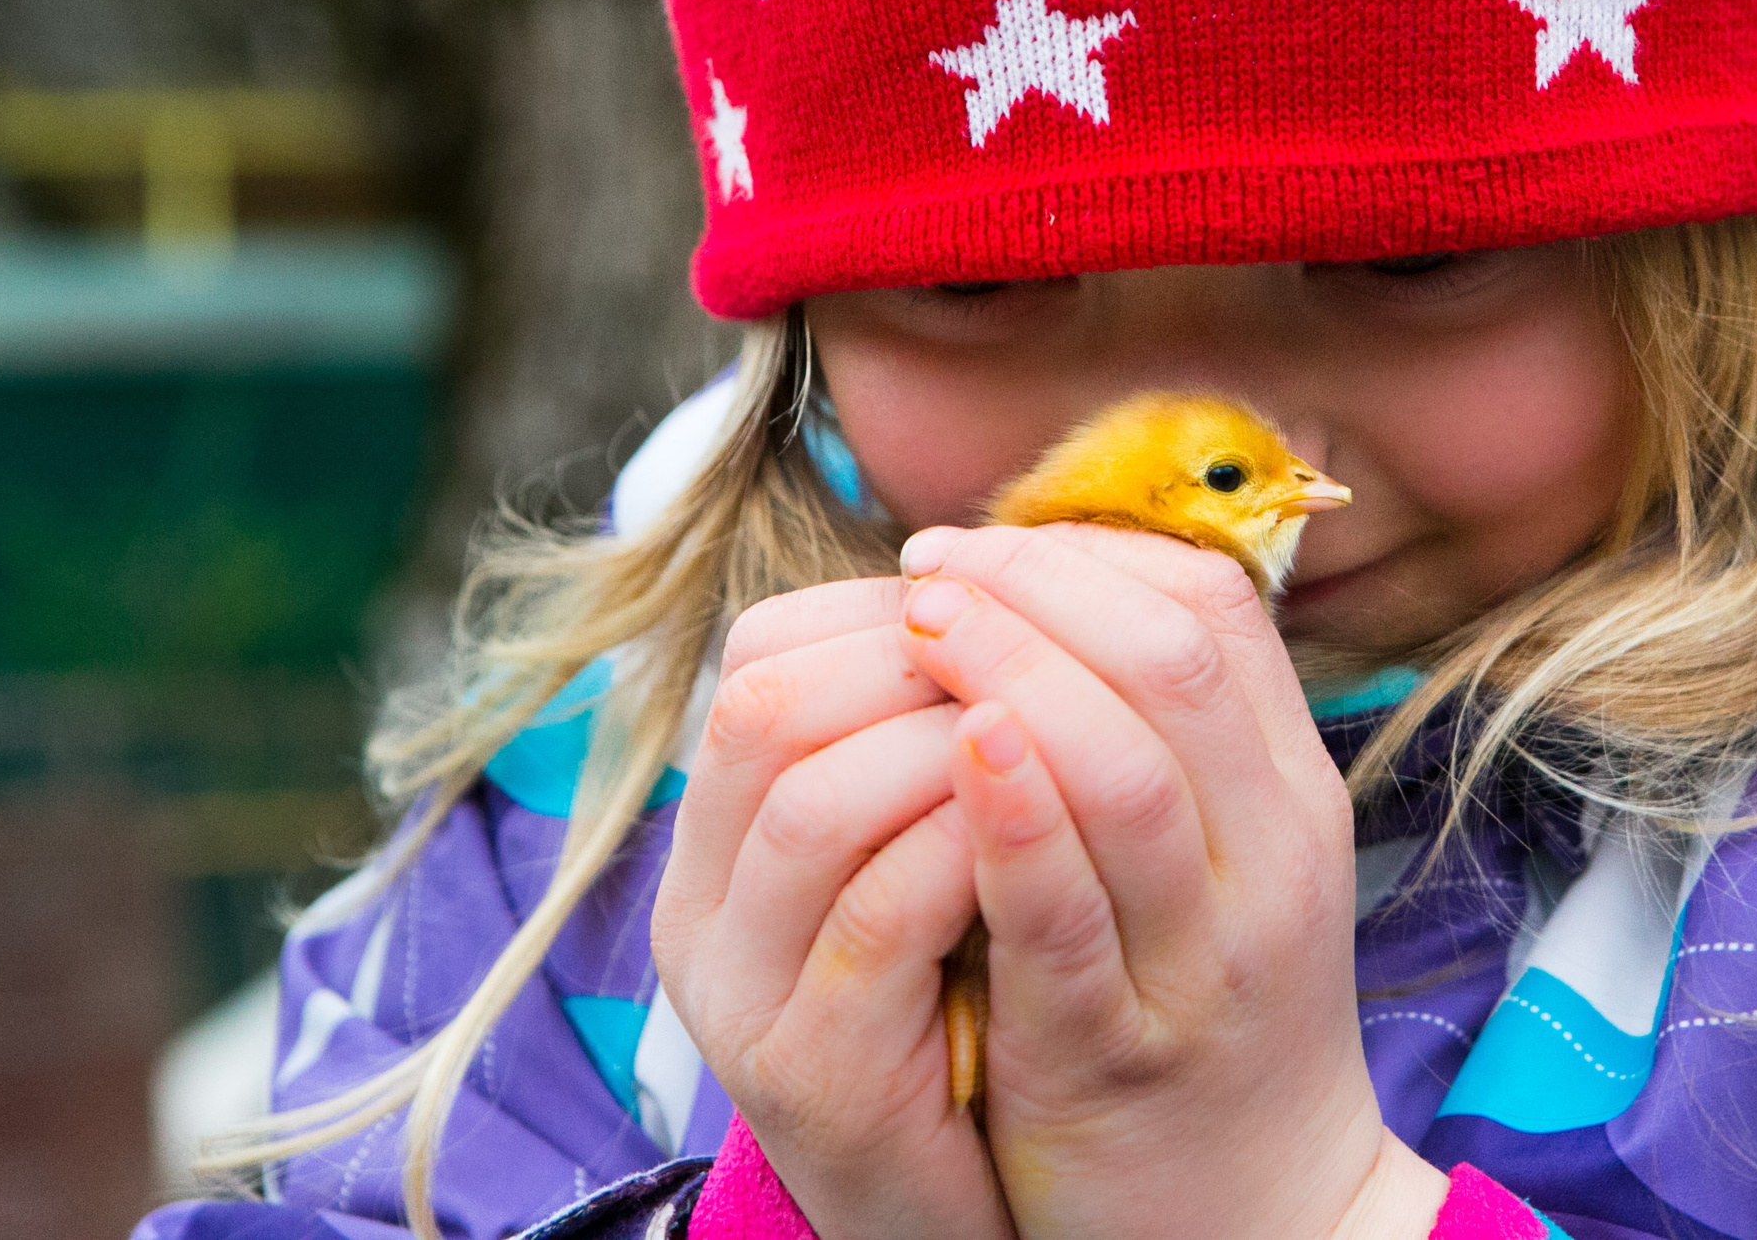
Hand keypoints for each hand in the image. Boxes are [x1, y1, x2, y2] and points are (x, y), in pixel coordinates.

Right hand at [652, 579, 1013, 1239]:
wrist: (967, 1213)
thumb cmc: (966, 1008)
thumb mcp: (928, 857)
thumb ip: (929, 743)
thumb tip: (1008, 580)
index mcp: (721, 840)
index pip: (762, 657)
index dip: (888, 609)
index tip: (1005, 608)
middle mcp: (706, 911)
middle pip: (769, 705)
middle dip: (920, 660)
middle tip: (1035, 655)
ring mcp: (747, 999)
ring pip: (818, 801)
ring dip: (952, 745)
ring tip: (1050, 730)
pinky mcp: (817, 1079)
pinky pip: (883, 917)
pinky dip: (974, 848)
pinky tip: (1049, 830)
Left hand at [897, 523, 1449, 1239]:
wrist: (1263, 1222)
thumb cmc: (1210, 1015)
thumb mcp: (1224, 860)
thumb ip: (1162, 740)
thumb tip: (1044, 596)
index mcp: (1289, 797)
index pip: (1212, 613)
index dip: (1085, 556)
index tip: (975, 548)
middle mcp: (1267, 862)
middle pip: (1170, 662)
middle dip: (1036, 590)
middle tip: (928, 570)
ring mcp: (1200, 960)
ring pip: (1124, 771)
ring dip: (1011, 672)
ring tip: (919, 626)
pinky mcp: (1118, 1052)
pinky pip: (1068, 915)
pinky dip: (1012, 820)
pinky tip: (956, 750)